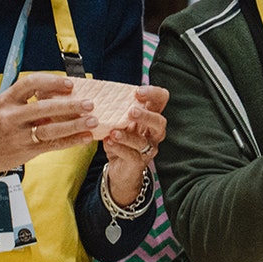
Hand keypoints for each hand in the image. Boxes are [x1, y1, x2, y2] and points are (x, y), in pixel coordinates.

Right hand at [0, 73, 97, 179]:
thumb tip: (63, 92)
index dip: (52, 82)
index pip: (30, 84)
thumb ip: (31, 99)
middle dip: (69, 106)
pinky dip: (70, 141)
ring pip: (49, 130)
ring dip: (74, 125)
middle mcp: (11, 116)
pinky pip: (52, 145)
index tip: (70, 84)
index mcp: (7, 99)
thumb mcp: (8, 106)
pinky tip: (85, 138)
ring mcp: (18, 135)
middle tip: (88, 104)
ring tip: (92, 121)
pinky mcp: (25, 151)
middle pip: (43, 108)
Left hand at [102, 85, 168, 205]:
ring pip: (143, 141)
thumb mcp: (120, 123)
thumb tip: (102, 95)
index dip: (153, 94)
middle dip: (146, 116)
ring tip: (114, 132)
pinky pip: (131, 155)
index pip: (161, 100)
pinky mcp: (138, 162)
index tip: (137, 91)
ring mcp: (147, 149)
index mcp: (151, 117)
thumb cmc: (121, 141)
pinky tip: (109, 142)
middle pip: (160, 122)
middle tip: (131, 111)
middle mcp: (154, 133)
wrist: (120, 170)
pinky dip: (119, 148)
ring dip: (128, 136)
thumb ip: (117, 111)